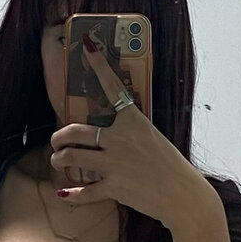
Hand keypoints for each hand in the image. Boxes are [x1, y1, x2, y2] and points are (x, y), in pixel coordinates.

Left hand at [50, 32, 213, 230]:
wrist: (183, 195)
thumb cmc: (171, 167)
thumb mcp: (153, 139)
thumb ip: (130, 132)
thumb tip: (109, 133)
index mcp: (133, 122)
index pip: (113, 87)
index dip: (98, 65)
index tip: (87, 46)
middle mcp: (120, 140)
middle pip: (74, 131)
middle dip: (59, 137)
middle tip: (57, 141)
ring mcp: (114, 164)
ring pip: (71, 157)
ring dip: (59, 159)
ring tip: (59, 161)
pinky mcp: (113, 188)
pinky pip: (83, 191)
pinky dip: (71, 194)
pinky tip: (65, 193)